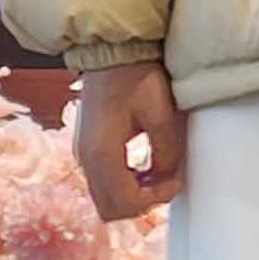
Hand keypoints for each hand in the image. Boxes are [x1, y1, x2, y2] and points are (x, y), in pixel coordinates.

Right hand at [71, 59, 183, 218]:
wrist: (111, 51)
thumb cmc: (135, 77)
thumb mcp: (160, 113)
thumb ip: (166, 151)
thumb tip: (167, 175)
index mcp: (101, 153)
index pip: (123, 202)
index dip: (153, 200)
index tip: (174, 182)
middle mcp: (86, 158)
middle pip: (109, 208)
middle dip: (141, 204)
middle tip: (165, 183)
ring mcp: (83, 153)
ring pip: (105, 197)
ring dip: (132, 195)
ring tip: (158, 174)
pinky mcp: (87, 147)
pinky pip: (103, 181)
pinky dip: (124, 183)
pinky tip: (144, 167)